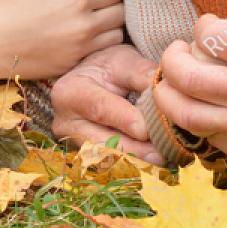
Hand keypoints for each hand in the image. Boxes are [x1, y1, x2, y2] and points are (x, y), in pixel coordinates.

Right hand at [0, 0, 124, 79]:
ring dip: (110, 26)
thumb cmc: (5, 6)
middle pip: (121, 14)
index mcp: (77, 1)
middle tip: (98, 3)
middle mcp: (84, 27)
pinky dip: (98, 45)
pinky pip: (99, 54)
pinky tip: (82, 37)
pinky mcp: (71, 66)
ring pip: (116, 37)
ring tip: (93, 20)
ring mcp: (79, 50)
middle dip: (114, 5)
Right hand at [50, 44, 164, 163]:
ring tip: (161, 160)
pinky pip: (109, 166)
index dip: (123, 120)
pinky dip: (132, 165)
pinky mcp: (85, 158)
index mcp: (70, 92)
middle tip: (160, 155)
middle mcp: (65, 123)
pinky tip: (153, 163)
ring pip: (104, 159)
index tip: (146, 130)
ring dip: (134, 162)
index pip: (99, 108)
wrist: (94, 81)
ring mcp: (73, 144)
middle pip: (99, 142)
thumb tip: (161, 89)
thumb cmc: (109, 69)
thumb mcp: (123, 61)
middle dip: (132, 150)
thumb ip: (141, 73)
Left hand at [153, 0, 226, 167]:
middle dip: (171, 59)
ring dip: (166, 95)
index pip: (209, 36)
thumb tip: (223, 18)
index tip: (209, 29)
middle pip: (187, 76)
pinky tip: (196, 105)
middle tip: (176, 52)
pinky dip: (192, 118)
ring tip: (168, 83)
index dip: (202, 27)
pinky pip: (204, 136)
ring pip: (185, 114)